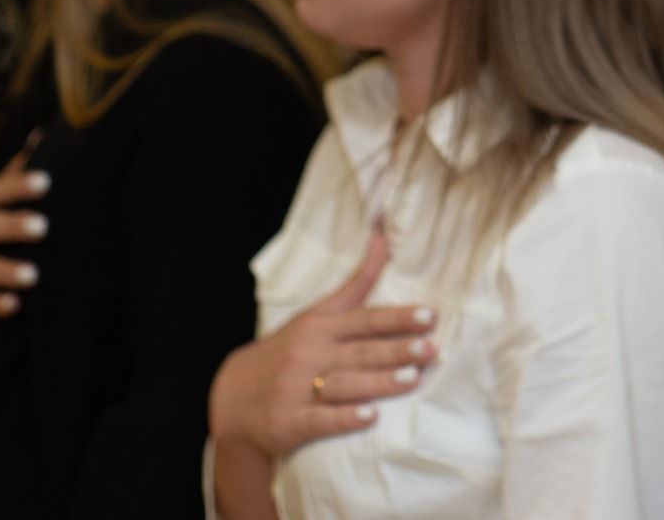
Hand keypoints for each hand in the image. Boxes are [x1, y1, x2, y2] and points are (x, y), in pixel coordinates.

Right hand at [208, 229, 437, 457]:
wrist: (233, 398)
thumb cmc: (288, 351)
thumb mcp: (317, 315)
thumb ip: (356, 284)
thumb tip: (383, 240)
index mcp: (318, 328)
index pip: (364, 320)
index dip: (397, 318)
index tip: (430, 316)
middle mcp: (308, 355)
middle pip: (359, 352)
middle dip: (396, 350)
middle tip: (431, 349)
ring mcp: (295, 390)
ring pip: (343, 385)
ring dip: (378, 382)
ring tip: (412, 378)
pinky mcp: (287, 422)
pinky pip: (319, 420)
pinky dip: (344, 418)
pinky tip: (370, 416)